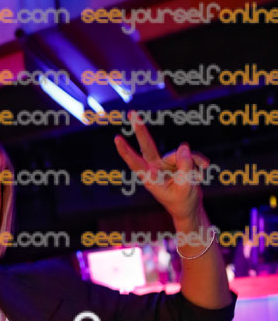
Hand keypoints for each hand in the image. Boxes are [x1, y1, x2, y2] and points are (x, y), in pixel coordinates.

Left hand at [114, 112, 208, 228]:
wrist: (190, 208)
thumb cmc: (182, 202)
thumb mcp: (185, 186)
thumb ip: (184, 166)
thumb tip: (183, 145)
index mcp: (151, 178)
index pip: (136, 163)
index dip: (126, 151)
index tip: (117, 139)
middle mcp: (156, 168)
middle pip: (147, 145)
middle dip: (140, 129)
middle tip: (131, 112)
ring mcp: (167, 162)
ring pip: (181, 153)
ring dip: (193, 164)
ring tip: (197, 178)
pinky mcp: (179, 160)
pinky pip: (191, 155)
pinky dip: (199, 162)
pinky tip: (204, 169)